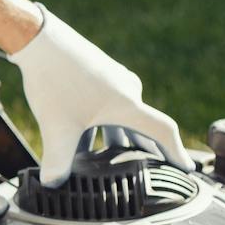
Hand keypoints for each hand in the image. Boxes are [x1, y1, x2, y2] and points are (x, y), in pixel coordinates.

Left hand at [8, 5, 191, 185]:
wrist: (38, 39)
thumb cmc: (53, 80)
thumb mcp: (56, 126)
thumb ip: (57, 161)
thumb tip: (53, 185)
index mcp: (128, 104)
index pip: (163, 131)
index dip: (177, 152)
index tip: (186, 169)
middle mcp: (128, 91)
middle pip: (143, 128)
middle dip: (144, 153)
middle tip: (149, 174)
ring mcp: (114, 82)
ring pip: (122, 119)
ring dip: (117, 141)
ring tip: (109, 164)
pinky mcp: (99, 76)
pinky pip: (109, 108)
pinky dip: (103, 127)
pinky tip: (83, 141)